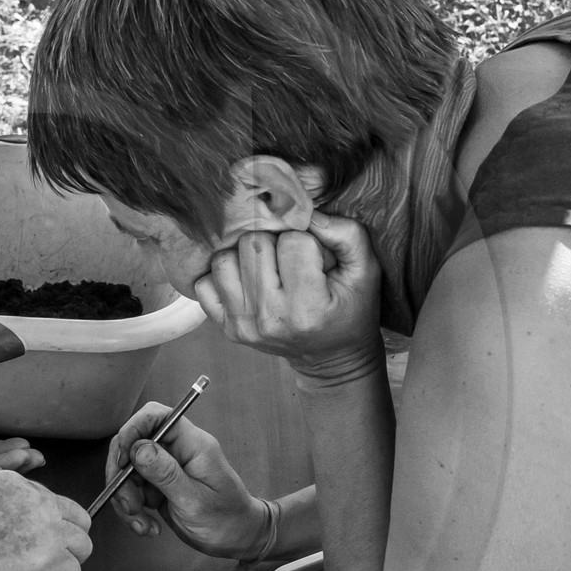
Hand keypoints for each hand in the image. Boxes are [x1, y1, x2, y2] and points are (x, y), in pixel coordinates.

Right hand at [0, 470, 92, 570]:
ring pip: (83, 545)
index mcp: (10, 483)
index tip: (27, 538)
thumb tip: (23, 528)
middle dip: (65, 540)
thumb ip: (3, 511)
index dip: (41, 524)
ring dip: (64, 563)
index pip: (49, 498)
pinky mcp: (52, 558)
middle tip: (43, 558)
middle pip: (77, 518)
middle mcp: (33, 499)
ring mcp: (46, 528)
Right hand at [106, 402, 268, 557]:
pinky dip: (134, 510)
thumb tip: (137, 447)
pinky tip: (147, 526)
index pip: (156, 416)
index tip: (121, 461)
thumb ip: (166, 473)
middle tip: (128, 505)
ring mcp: (167, 467)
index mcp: (193, 444)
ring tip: (142, 524)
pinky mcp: (159, 485)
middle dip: (122, 475)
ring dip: (127, 498)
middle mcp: (178, 450)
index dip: (132, 431)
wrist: (237, 539)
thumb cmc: (226, 520)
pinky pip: (134, 490)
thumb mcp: (194, 500)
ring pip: (129, 470)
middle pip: (134, 444)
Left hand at [195, 211, 382, 384]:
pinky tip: (247, 280)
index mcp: (307, 307)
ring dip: (246, 256)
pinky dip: (224, 275)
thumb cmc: (350, 311)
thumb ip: (347, 235)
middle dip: (275, 242)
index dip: (306, 240)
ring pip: (225, 258)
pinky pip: (204, 283)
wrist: (331, 358)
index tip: (315, 257)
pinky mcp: (227, 328)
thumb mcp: (365, 271)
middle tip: (290, 260)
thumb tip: (308, 213)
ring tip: (269, 268)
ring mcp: (243, 324)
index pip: (293, 241)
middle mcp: (269, 318)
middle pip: (254, 243)